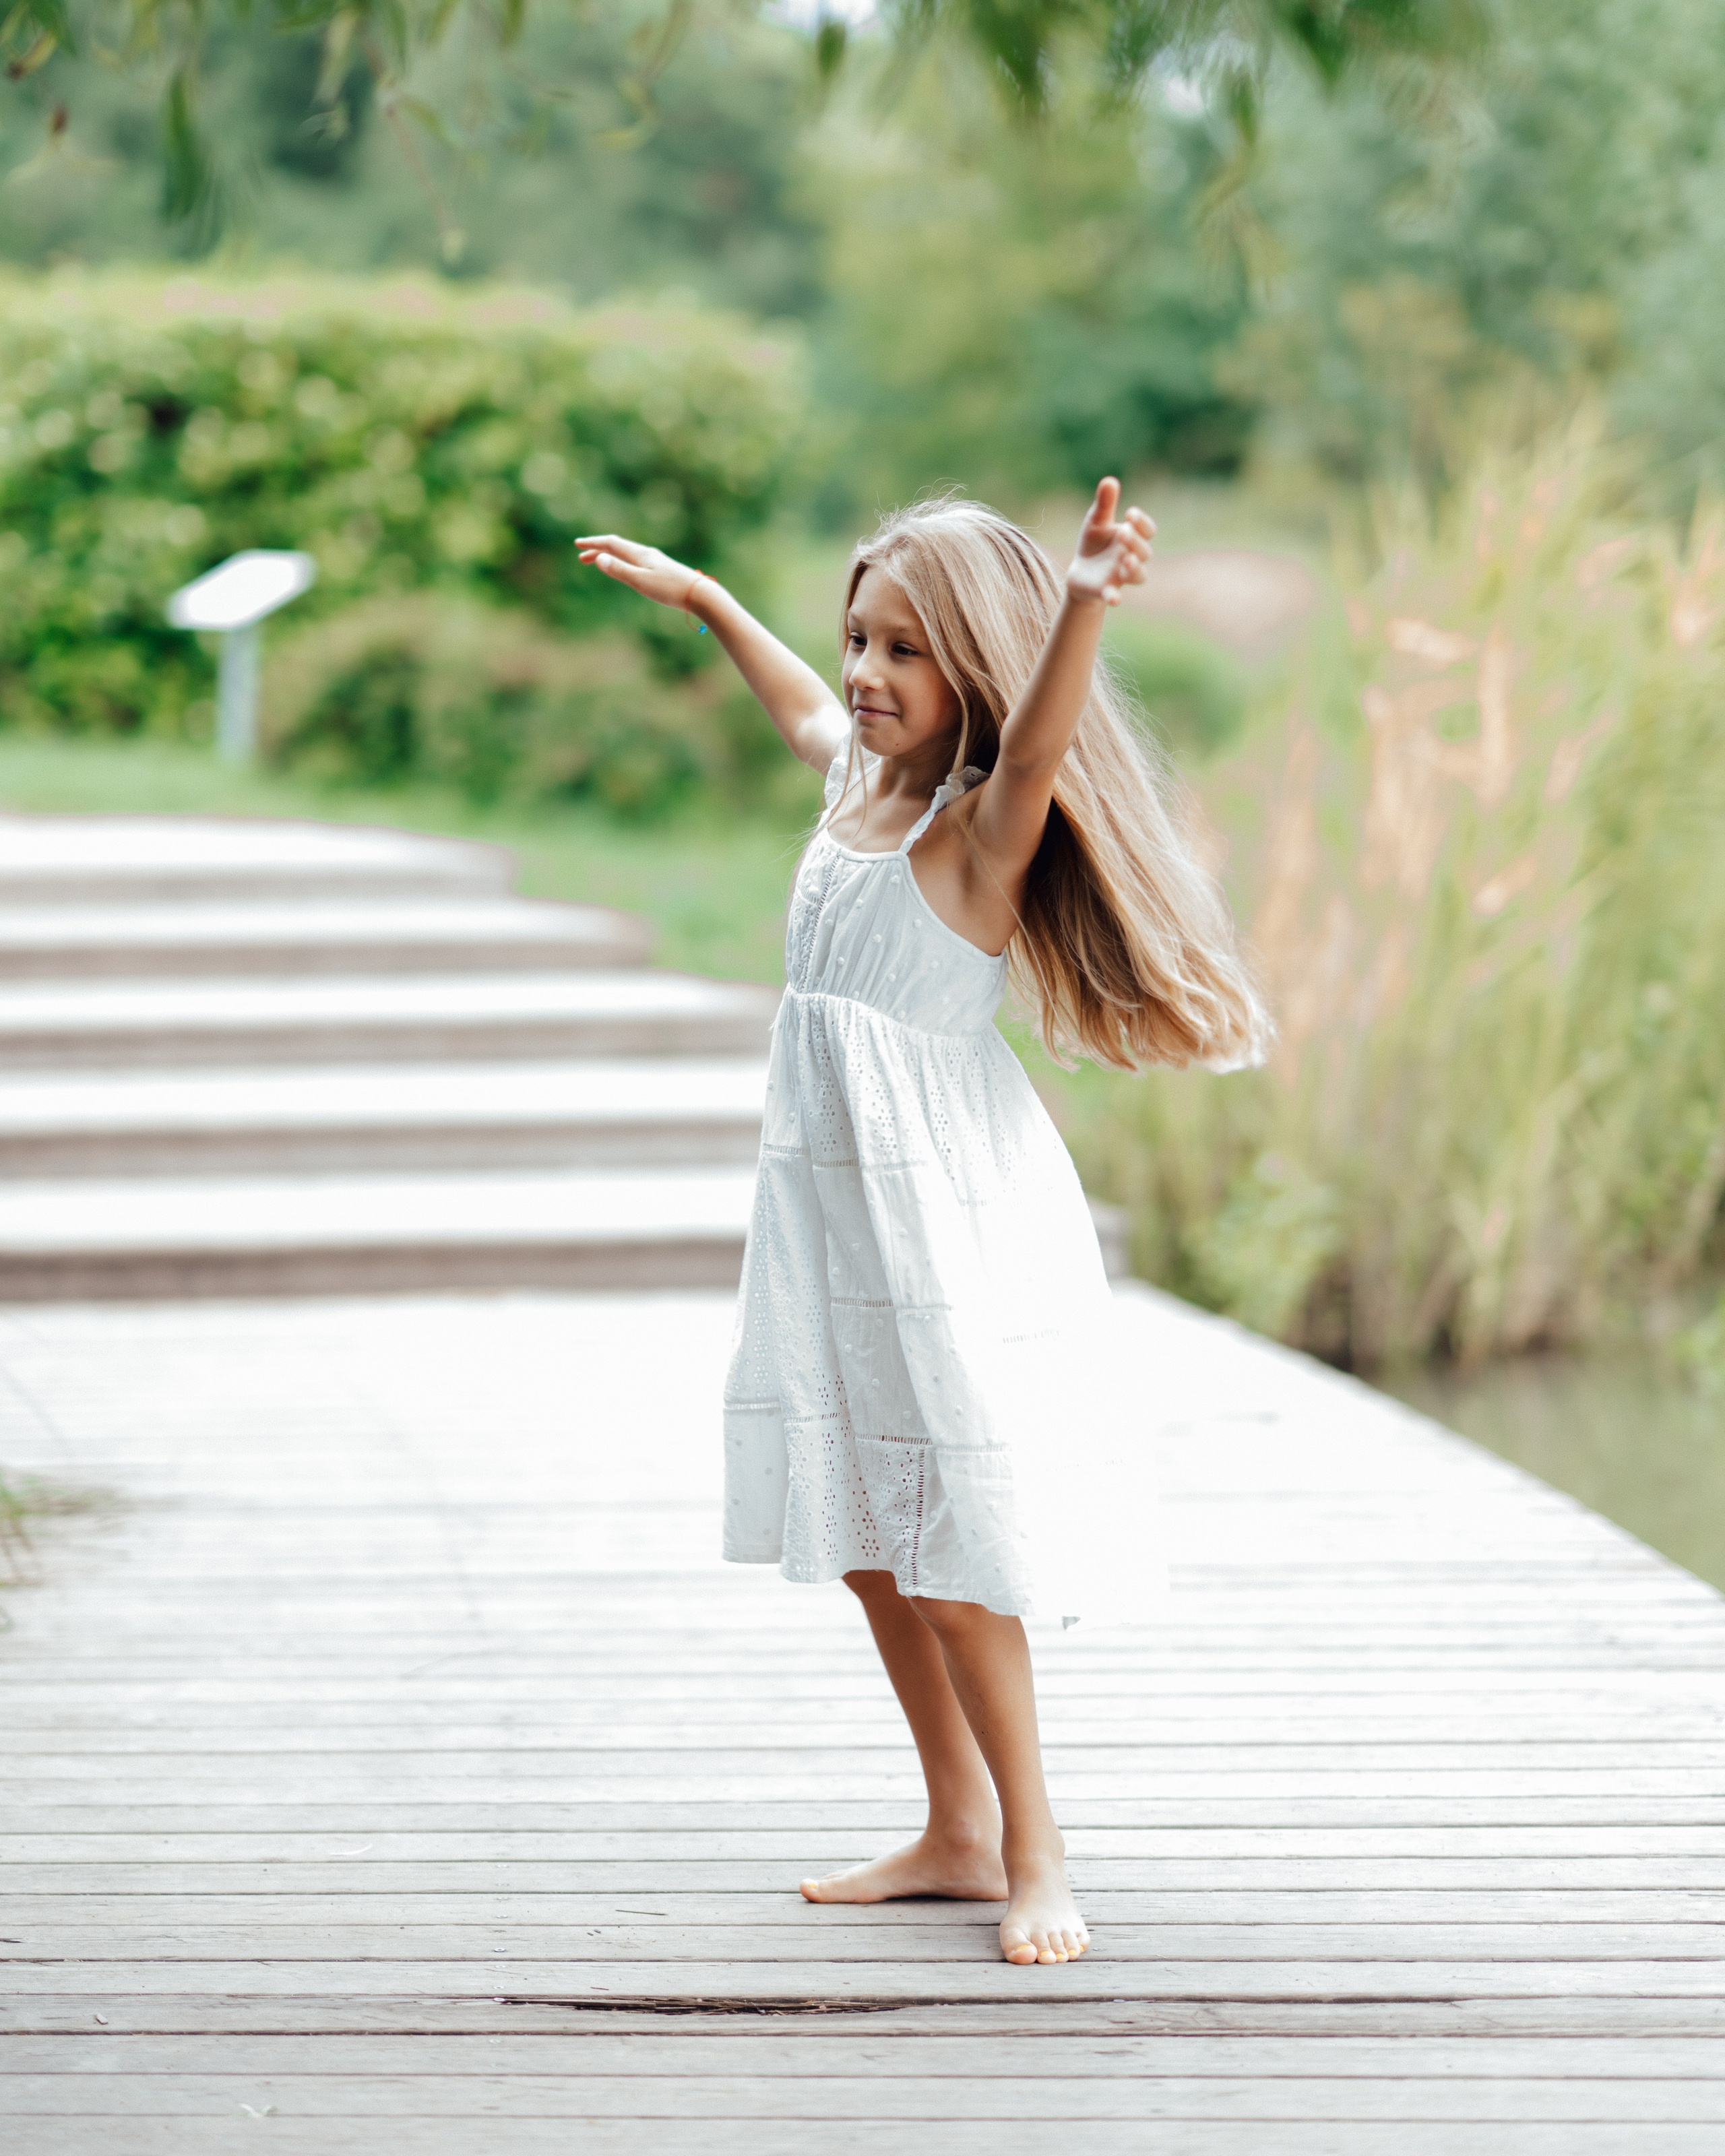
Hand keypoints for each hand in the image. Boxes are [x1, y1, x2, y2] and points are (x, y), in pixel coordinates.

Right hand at [575, 533, 712, 612]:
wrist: (700, 594)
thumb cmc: (670, 589)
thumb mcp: (641, 581)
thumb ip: (619, 570)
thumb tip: (599, 558)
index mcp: (640, 554)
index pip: (612, 544)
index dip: (593, 544)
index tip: (577, 545)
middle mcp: (647, 554)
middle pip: (618, 548)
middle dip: (598, 551)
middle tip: (581, 558)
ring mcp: (655, 562)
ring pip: (627, 554)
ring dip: (610, 557)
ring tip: (599, 562)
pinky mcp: (662, 571)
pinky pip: (636, 562)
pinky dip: (623, 563)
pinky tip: (627, 570)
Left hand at [1064, 478, 1154, 607]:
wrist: (1080, 572)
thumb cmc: (1094, 543)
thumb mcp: (1096, 521)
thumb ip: (1104, 504)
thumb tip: (1110, 480)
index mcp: (1132, 538)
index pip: (1146, 530)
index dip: (1142, 523)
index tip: (1129, 513)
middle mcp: (1132, 558)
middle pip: (1144, 551)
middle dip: (1135, 541)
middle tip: (1123, 532)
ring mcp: (1121, 577)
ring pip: (1139, 576)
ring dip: (1135, 568)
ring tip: (1126, 559)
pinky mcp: (1106, 592)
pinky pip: (1114, 596)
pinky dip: (1115, 597)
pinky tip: (1114, 599)